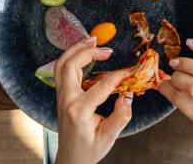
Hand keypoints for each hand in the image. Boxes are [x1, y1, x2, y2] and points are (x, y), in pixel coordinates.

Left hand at [53, 37, 133, 163]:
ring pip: (62, 65)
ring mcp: (61, 98)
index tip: (131, 71)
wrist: (70, 160)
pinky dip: (72, 57)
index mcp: (78, 111)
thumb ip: (121, 116)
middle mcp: (66, 101)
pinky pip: (62, 71)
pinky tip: (85, 53)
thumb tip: (128, 95)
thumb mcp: (109, 137)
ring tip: (93, 40)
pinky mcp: (62, 96)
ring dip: (76, 50)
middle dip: (88, 51)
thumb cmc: (88, 151)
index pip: (102, 85)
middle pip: (70, 65)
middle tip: (107, 49)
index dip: (119, 75)